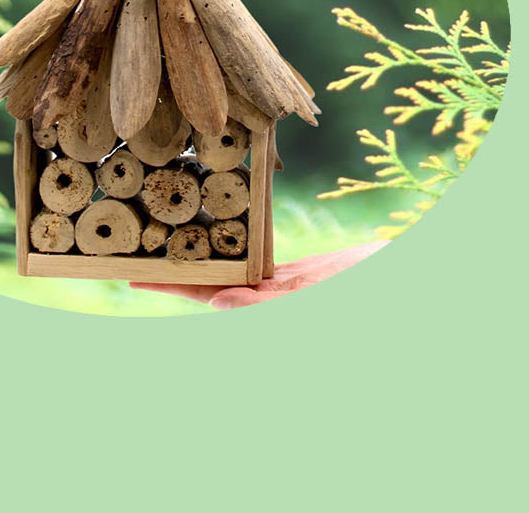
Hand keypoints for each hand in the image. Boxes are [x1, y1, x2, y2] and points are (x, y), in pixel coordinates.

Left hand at [130, 242, 387, 308]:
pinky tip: (218, 223)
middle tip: (136, 245)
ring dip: (199, 249)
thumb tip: (218, 304)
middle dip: (175, 264)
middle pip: (210, 278)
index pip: (208, 294)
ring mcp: (278, 282)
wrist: (394, 273)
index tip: (134, 277)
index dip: (171, 285)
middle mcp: (265, 294)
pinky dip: (234, 238)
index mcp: (265, 303)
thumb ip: (271, 305)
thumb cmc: (361, 283)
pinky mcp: (293, 269)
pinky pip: (255, 254)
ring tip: (165, 229)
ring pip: (230, 264)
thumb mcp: (318, 291)